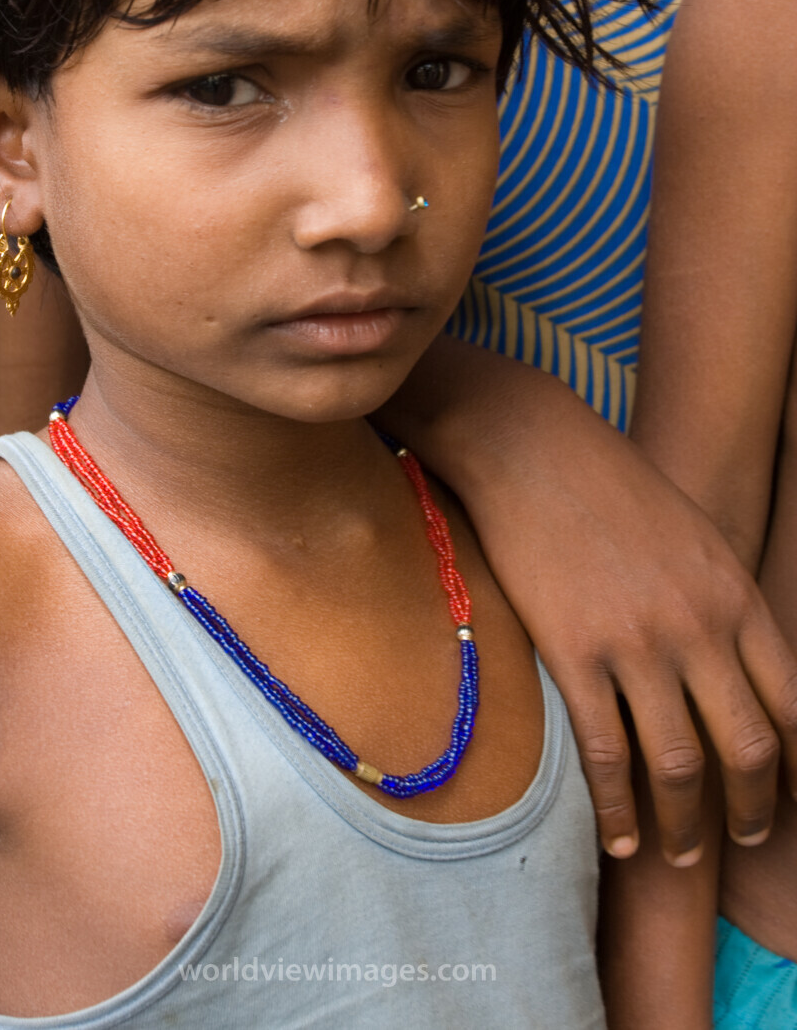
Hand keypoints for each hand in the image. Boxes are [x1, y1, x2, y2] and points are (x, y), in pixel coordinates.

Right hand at [379, 338, 796, 862]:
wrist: (533, 449)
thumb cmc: (611, 485)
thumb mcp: (695, 536)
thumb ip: (722, 603)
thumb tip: (737, 667)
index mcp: (735, 595)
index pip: (793, 703)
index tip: (796, 797)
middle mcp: (698, 625)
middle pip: (748, 747)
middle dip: (754, 809)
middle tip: (747, 838)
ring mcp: (636, 643)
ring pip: (680, 765)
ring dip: (685, 826)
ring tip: (676, 853)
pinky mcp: (573, 652)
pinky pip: (606, 754)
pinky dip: (618, 809)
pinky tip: (619, 839)